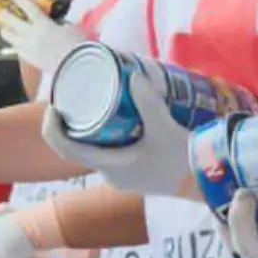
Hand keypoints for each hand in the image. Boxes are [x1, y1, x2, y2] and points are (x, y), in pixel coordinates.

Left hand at [0, 0, 86, 71]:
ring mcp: (29, 49)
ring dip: (7, 34)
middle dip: (5, 16)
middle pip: (13, 23)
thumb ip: (63, 24)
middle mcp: (32, 35)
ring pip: (12, 40)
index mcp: (42, 24)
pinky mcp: (32, 61)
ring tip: (4, 31)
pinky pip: (19, 52)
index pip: (28, 8)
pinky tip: (17, 46)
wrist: (74, 67)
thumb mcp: (72, 28)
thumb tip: (60, 24)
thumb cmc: (76, 44)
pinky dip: (17, 47)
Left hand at [40, 74, 193, 197]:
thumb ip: (148, 102)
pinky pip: (108, 153)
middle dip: (70, 124)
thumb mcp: (165, 127)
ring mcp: (122, 176)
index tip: (52, 107)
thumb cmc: (182, 160)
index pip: (67, 150)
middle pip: (77, 149)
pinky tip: (113, 120)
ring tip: (91, 104)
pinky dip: (104, 137)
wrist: (205, 183)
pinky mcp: (133, 173)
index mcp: (110, 166)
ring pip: (93, 151)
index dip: (53, 128)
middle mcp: (110, 175)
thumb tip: (132, 75)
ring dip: (88, 130)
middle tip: (73, 98)